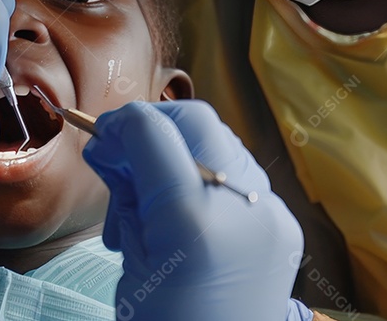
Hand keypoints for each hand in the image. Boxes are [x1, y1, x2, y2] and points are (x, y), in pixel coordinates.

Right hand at [83, 100, 310, 320]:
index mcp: (192, 222)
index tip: (103, 138)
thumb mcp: (132, 262)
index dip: (121, 125)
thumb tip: (112, 148)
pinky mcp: (283, 225)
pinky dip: (207, 177)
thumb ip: (126, 197)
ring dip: (180, 152)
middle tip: (123, 161)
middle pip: (194, 122)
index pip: (153, 132)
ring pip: (220, 142)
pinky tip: (186, 213)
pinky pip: (241, 175)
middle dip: (153, 130)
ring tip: (153, 199)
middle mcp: (240, 207)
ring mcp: (270, 214)